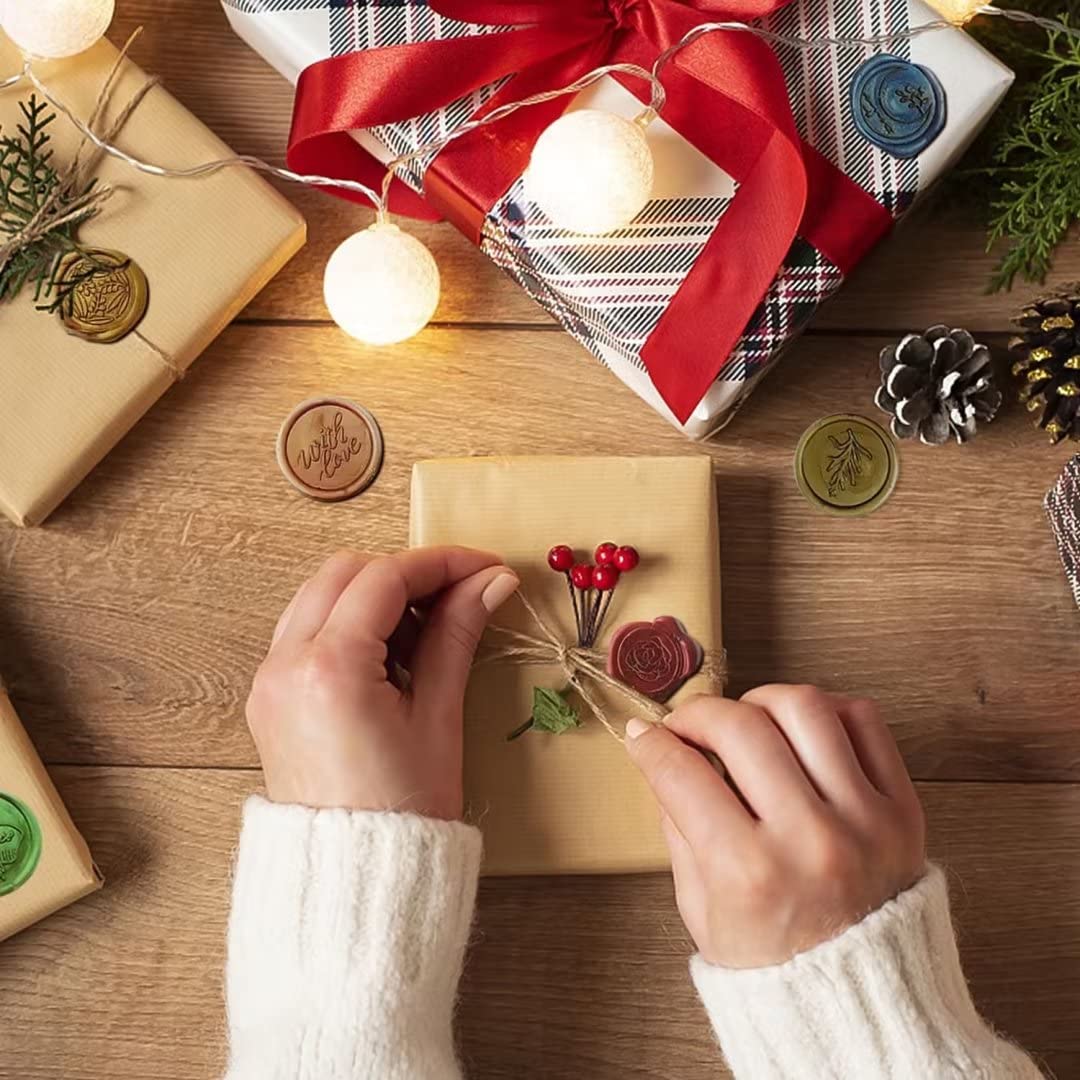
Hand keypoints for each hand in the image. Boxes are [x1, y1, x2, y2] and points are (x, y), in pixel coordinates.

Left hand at [246, 546, 518, 818]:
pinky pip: (305, 630)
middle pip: (344, 572)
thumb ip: (457, 635)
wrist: (354, 883)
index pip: (385, 578)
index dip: (442, 564)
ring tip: (429, 626)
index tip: (485, 568)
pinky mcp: (270, 697)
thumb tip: (492, 581)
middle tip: (460, 593)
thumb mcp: (438, 716)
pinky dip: (348, 621)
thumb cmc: (403, 811)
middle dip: (406, 573)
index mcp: (329, 668)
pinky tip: (391, 650)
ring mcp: (269, 680)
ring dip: (374, 593)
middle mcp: (285, 664)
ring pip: (319, 596)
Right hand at [625, 687, 924, 968]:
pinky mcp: (903, 808)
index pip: (682, 773)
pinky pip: (864, 720)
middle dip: (697, 715)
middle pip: (739, 727)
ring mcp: (864, 819)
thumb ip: (678, 825)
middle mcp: (810, 839)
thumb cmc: (773, 959)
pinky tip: (799, 731)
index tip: (643, 733)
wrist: (859, 1001)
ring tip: (747, 723)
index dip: (651, 743)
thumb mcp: (700, 907)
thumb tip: (658, 752)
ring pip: (803, 707)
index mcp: (749, 874)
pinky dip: (824, 710)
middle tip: (687, 726)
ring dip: (760, 701)